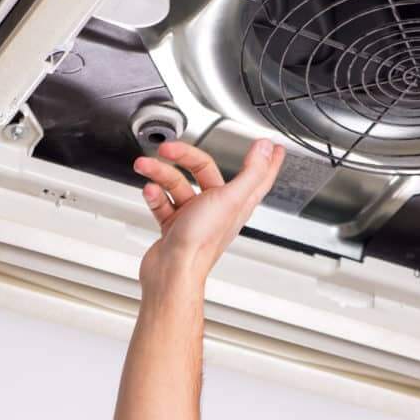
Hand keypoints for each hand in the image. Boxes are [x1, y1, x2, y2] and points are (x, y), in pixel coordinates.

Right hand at [134, 139, 285, 293]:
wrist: (171, 271)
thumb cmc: (201, 243)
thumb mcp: (231, 199)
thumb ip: (252, 171)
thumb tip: (267, 149)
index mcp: (236, 202)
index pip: (258, 177)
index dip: (267, 161)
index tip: (273, 148)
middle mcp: (216, 209)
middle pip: (203, 171)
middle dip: (183, 156)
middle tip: (168, 149)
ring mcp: (194, 217)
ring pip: (178, 185)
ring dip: (160, 174)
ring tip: (146, 166)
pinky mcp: (174, 227)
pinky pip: (163, 203)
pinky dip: (155, 195)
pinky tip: (150, 192)